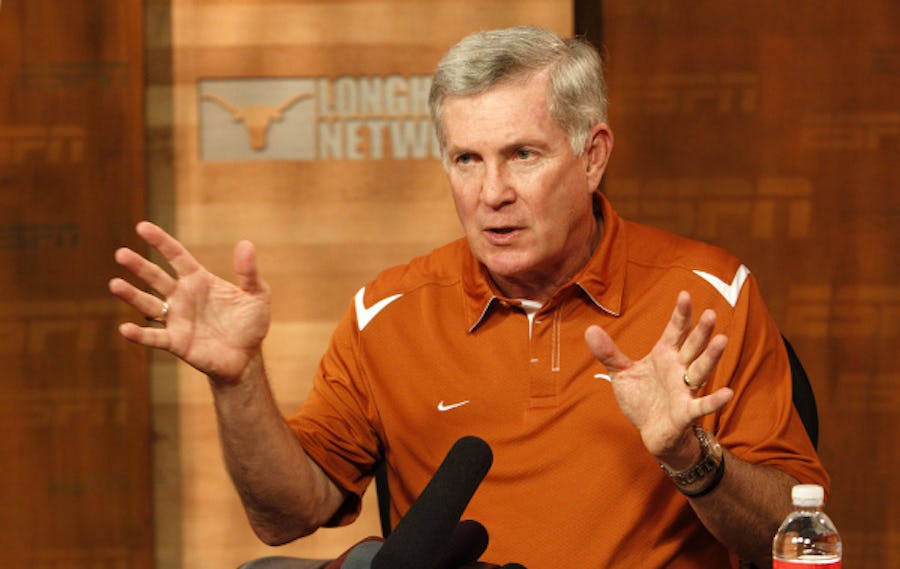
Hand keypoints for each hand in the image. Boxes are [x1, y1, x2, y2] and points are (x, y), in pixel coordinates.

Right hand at [108, 221, 270, 383]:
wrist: (246, 358)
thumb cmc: (250, 324)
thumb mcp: (256, 294)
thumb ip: (249, 271)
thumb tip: (246, 244)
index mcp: (199, 280)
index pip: (176, 256)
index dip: (161, 242)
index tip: (142, 226)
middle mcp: (182, 297)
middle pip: (156, 277)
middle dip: (139, 266)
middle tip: (121, 254)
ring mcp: (176, 319)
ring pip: (148, 304)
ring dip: (131, 295)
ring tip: (114, 284)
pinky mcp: (176, 342)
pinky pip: (153, 337)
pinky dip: (139, 334)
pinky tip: (125, 328)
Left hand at [584, 291, 733, 467]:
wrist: (651, 432)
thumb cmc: (642, 399)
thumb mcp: (622, 373)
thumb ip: (609, 352)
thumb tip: (589, 329)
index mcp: (665, 356)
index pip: (675, 331)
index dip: (681, 314)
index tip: (685, 294)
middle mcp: (679, 369)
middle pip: (693, 347)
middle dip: (701, 331)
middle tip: (711, 313)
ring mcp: (685, 390)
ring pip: (701, 370)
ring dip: (711, 356)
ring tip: (722, 340)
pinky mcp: (686, 412)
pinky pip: (702, 405)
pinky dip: (714, 400)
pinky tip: (727, 393)